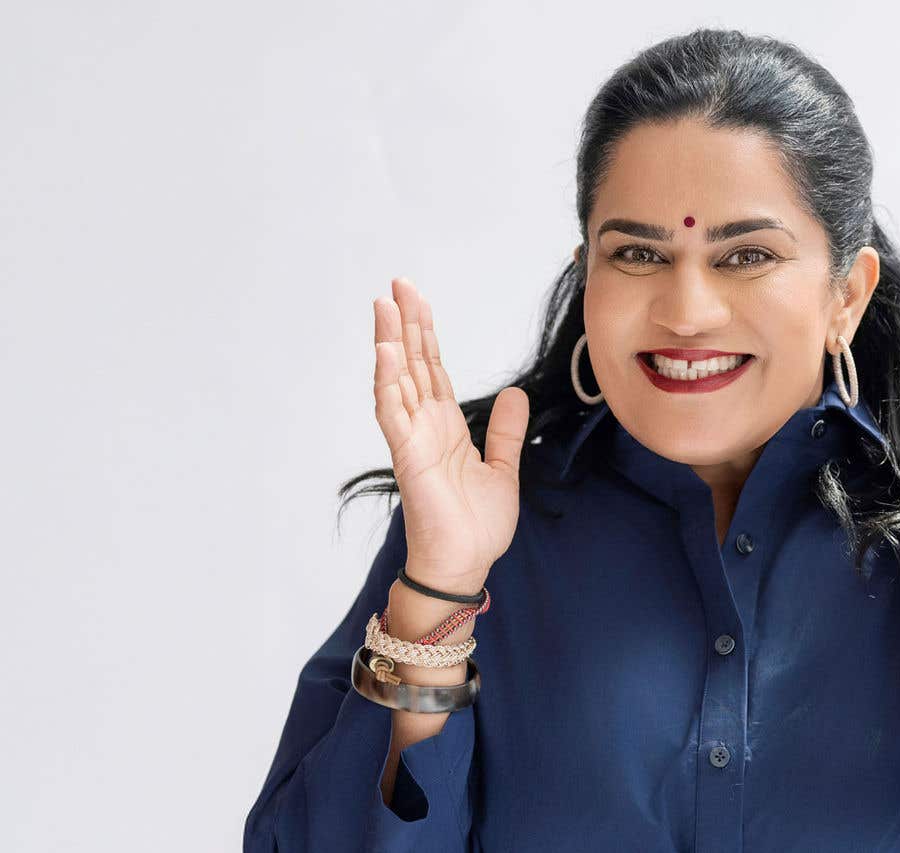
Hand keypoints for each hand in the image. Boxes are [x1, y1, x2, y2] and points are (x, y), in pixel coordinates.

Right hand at [372, 277, 530, 591]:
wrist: (465, 564)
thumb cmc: (477, 526)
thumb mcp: (504, 468)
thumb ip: (506, 431)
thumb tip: (516, 393)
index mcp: (446, 426)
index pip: (432, 368)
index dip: (424, 333)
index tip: (415, 299)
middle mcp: (425, 425)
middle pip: (411, 363)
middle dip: (405, 323)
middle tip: (397, 284)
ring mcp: (412, 438)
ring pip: (396, 379)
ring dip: (389, 342)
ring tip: (383, 304)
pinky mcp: (407, 456)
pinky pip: (392, 412)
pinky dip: (387, 382)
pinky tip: (385, 353)